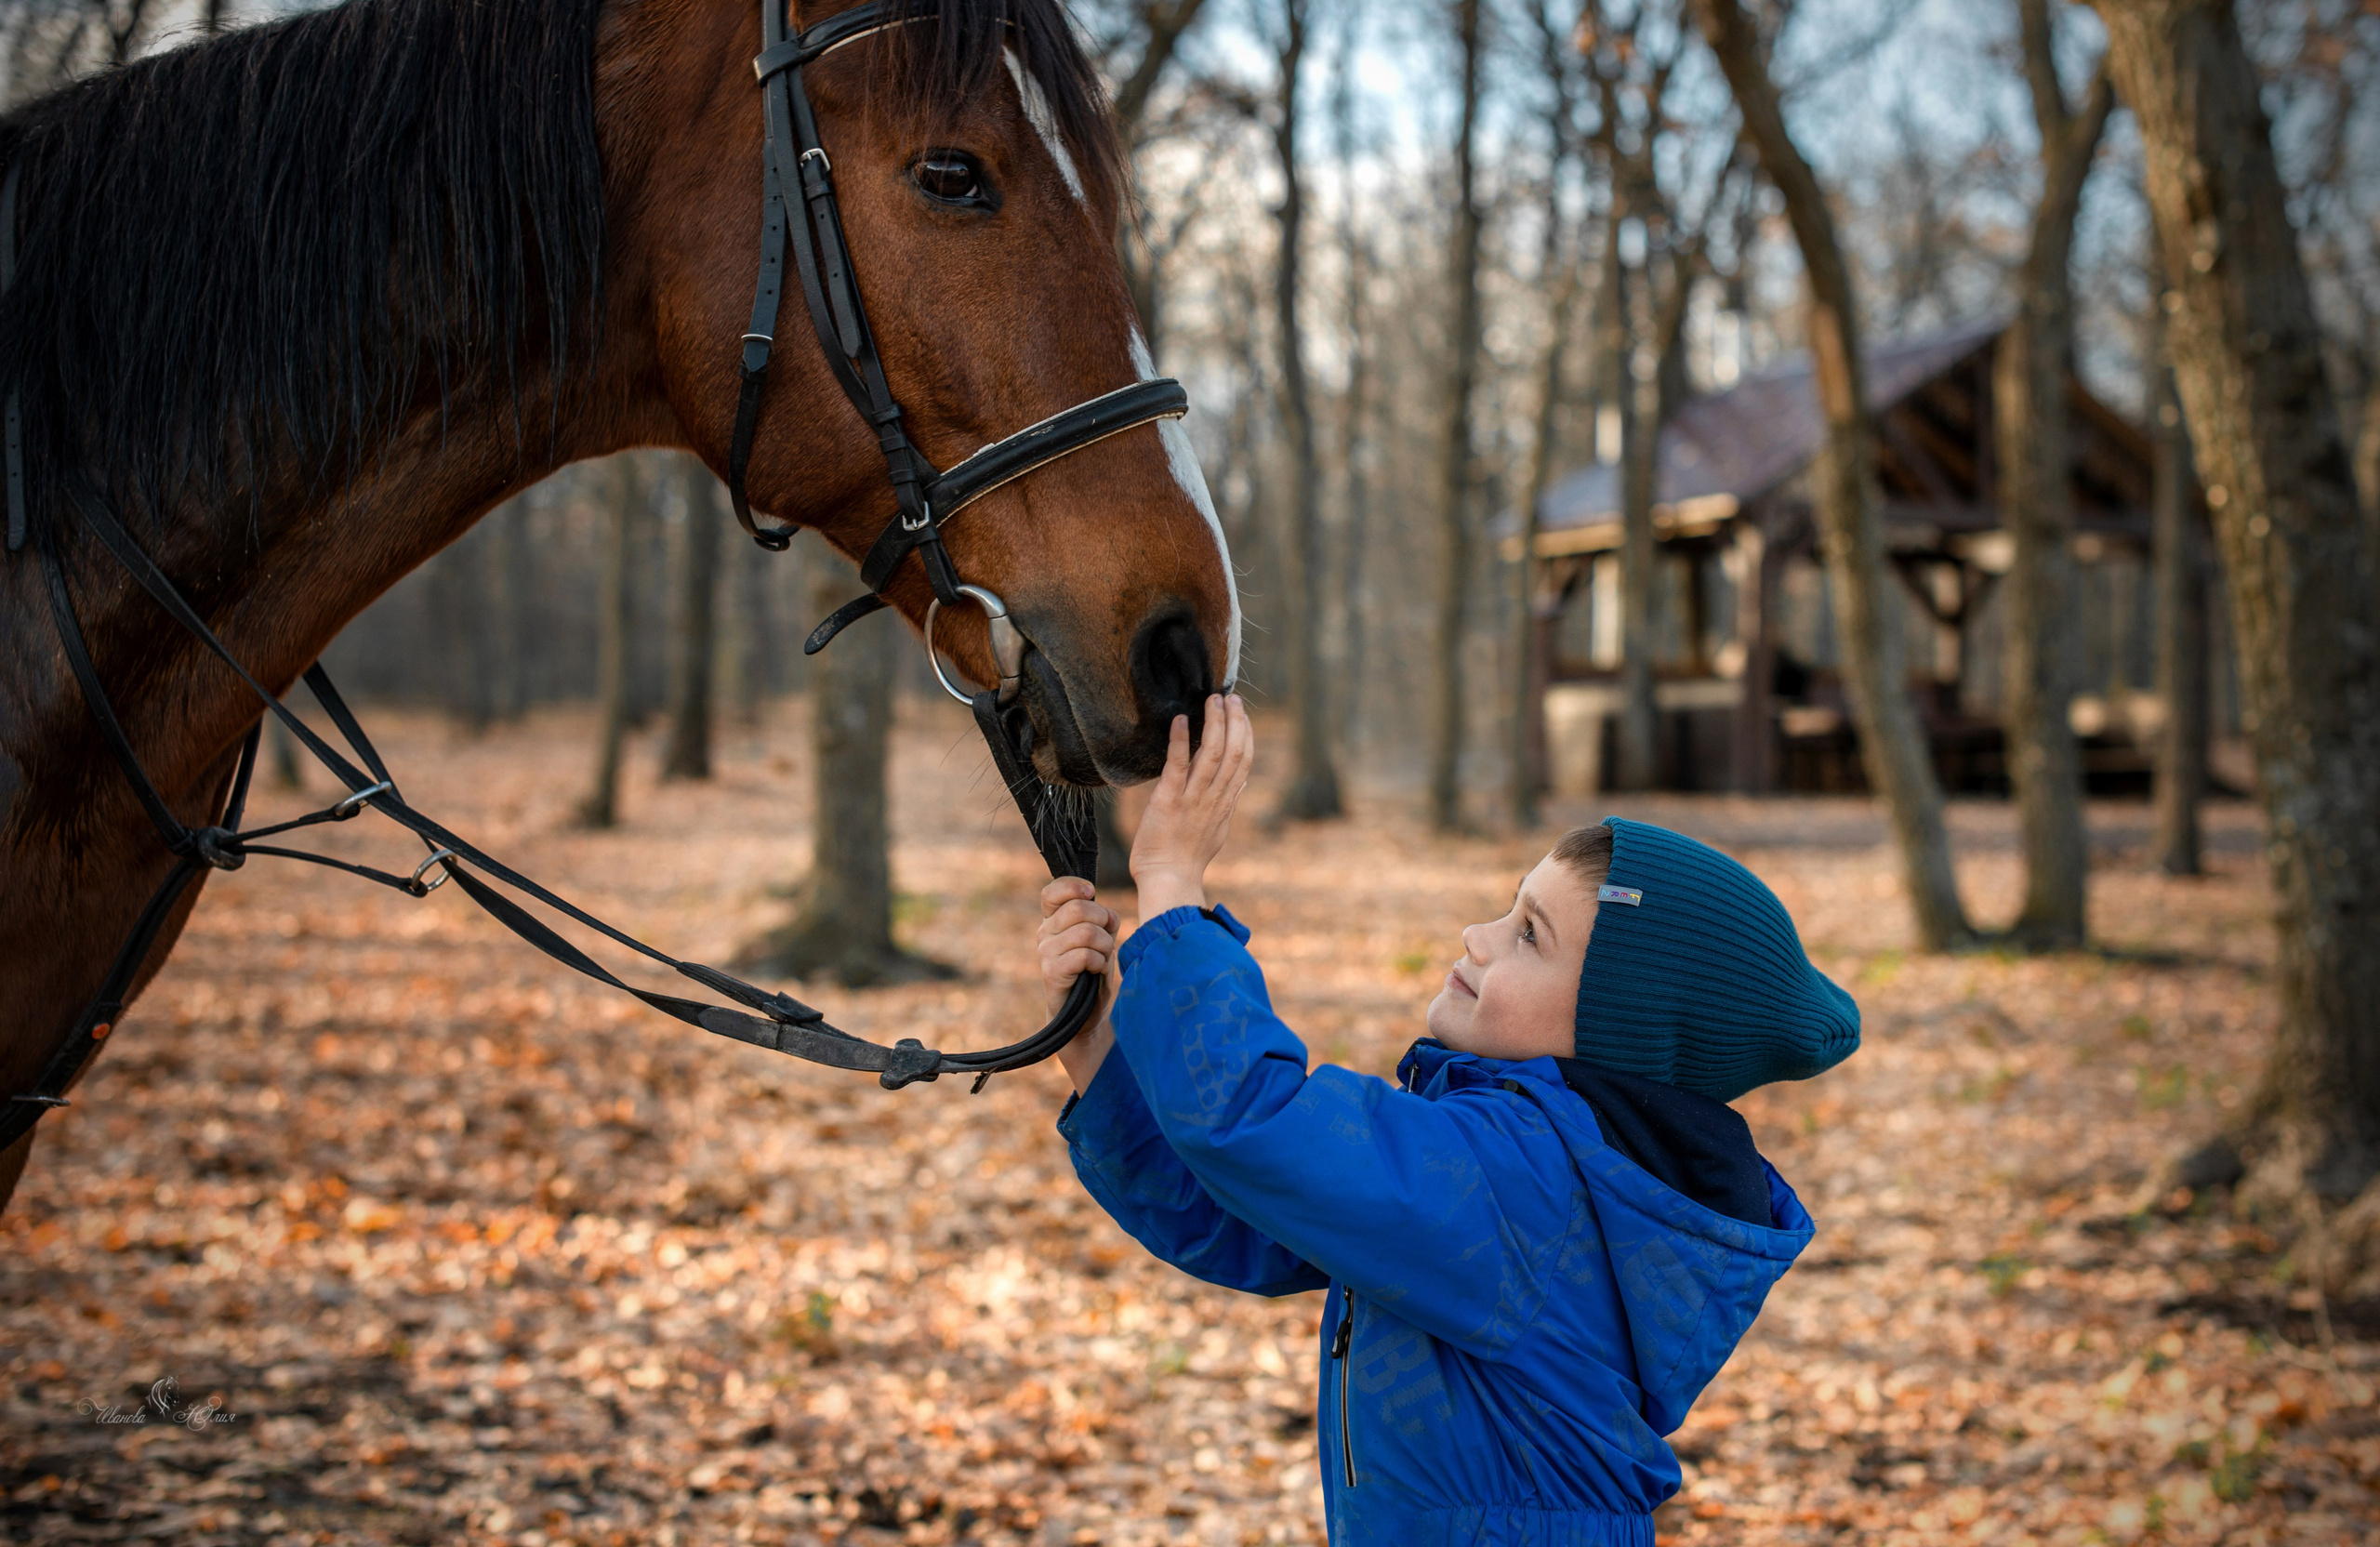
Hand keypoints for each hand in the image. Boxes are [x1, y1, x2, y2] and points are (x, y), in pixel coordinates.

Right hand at [1037, 877, 1119, 1018]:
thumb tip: (1106, 912)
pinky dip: (1099, 962)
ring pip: (1086, 932)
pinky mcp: (1051, 972)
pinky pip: (1084, 955)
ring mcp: (1045, 952)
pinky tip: (1096, 971)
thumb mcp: (1101, 938)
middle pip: (1079, 908)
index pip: (1052, 891)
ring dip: (1105, 946)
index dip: (1073, 886)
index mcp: (1053, 920)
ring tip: (1102, 958)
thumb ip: (1102, 919)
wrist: (1084, 1014)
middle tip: (1107, 940)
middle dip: (1104, 921)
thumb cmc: (1093, 972)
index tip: (1091, 893)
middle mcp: (1044, 932)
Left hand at [1129, 694, 1253, 916]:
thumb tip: (1242, 780)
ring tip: (1213, 700)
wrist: (1169, 881)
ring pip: (1213, 754)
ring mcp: (1193, 798)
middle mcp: (1214, 798)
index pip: (1244, 762)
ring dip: (1214, 724)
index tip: (1242, 714)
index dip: (1246, 735)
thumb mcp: (1217, 829)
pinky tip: (1180, 720)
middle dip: (1235, 722)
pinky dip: (1181, 741)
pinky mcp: (1168, 800)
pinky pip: (1178, 765)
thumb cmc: (1186, 859)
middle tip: (1231, 697)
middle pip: (1234, 753)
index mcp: (1225, 804)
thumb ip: (1229, 803)